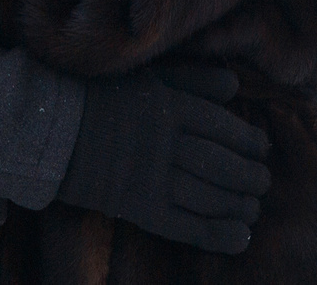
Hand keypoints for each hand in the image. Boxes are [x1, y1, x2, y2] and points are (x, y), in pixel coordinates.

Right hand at [55, 63, 271, 253]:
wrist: (53, 130)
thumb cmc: (104, 98)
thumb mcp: (149, 79)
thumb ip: (193, 80)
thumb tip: (234, 86)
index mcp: (170, 108)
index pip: (223, 128)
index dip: (249, 142)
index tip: (262, 148)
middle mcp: (165, 144)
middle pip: (221, 165)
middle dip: (250, 176)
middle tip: (263, 181)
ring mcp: (151, 179)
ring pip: (208, 197)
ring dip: (238, 205)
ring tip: (253, 208)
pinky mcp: (139, 208)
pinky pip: (186, 226)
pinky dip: (216, 234)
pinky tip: (239, 237)